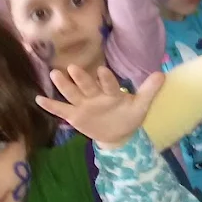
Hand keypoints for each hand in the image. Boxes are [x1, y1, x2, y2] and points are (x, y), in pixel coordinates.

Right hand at [35, 66, 164, 149]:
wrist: (119, 133)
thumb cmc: (128, 115)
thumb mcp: (141, 105)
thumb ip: (149, 90)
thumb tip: (162, 74)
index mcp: (111, 92)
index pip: (108, 84)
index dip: (106, 79)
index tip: (102, 71)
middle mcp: (95, 95)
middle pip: (87, 86)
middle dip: (81, 78)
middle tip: (73, 67)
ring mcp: (83, 105)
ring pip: (72, 94)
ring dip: (64, 85)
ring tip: (54, 74)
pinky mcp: (75, 116)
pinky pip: (61, 110)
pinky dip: (50, 105)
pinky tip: (38, 99)